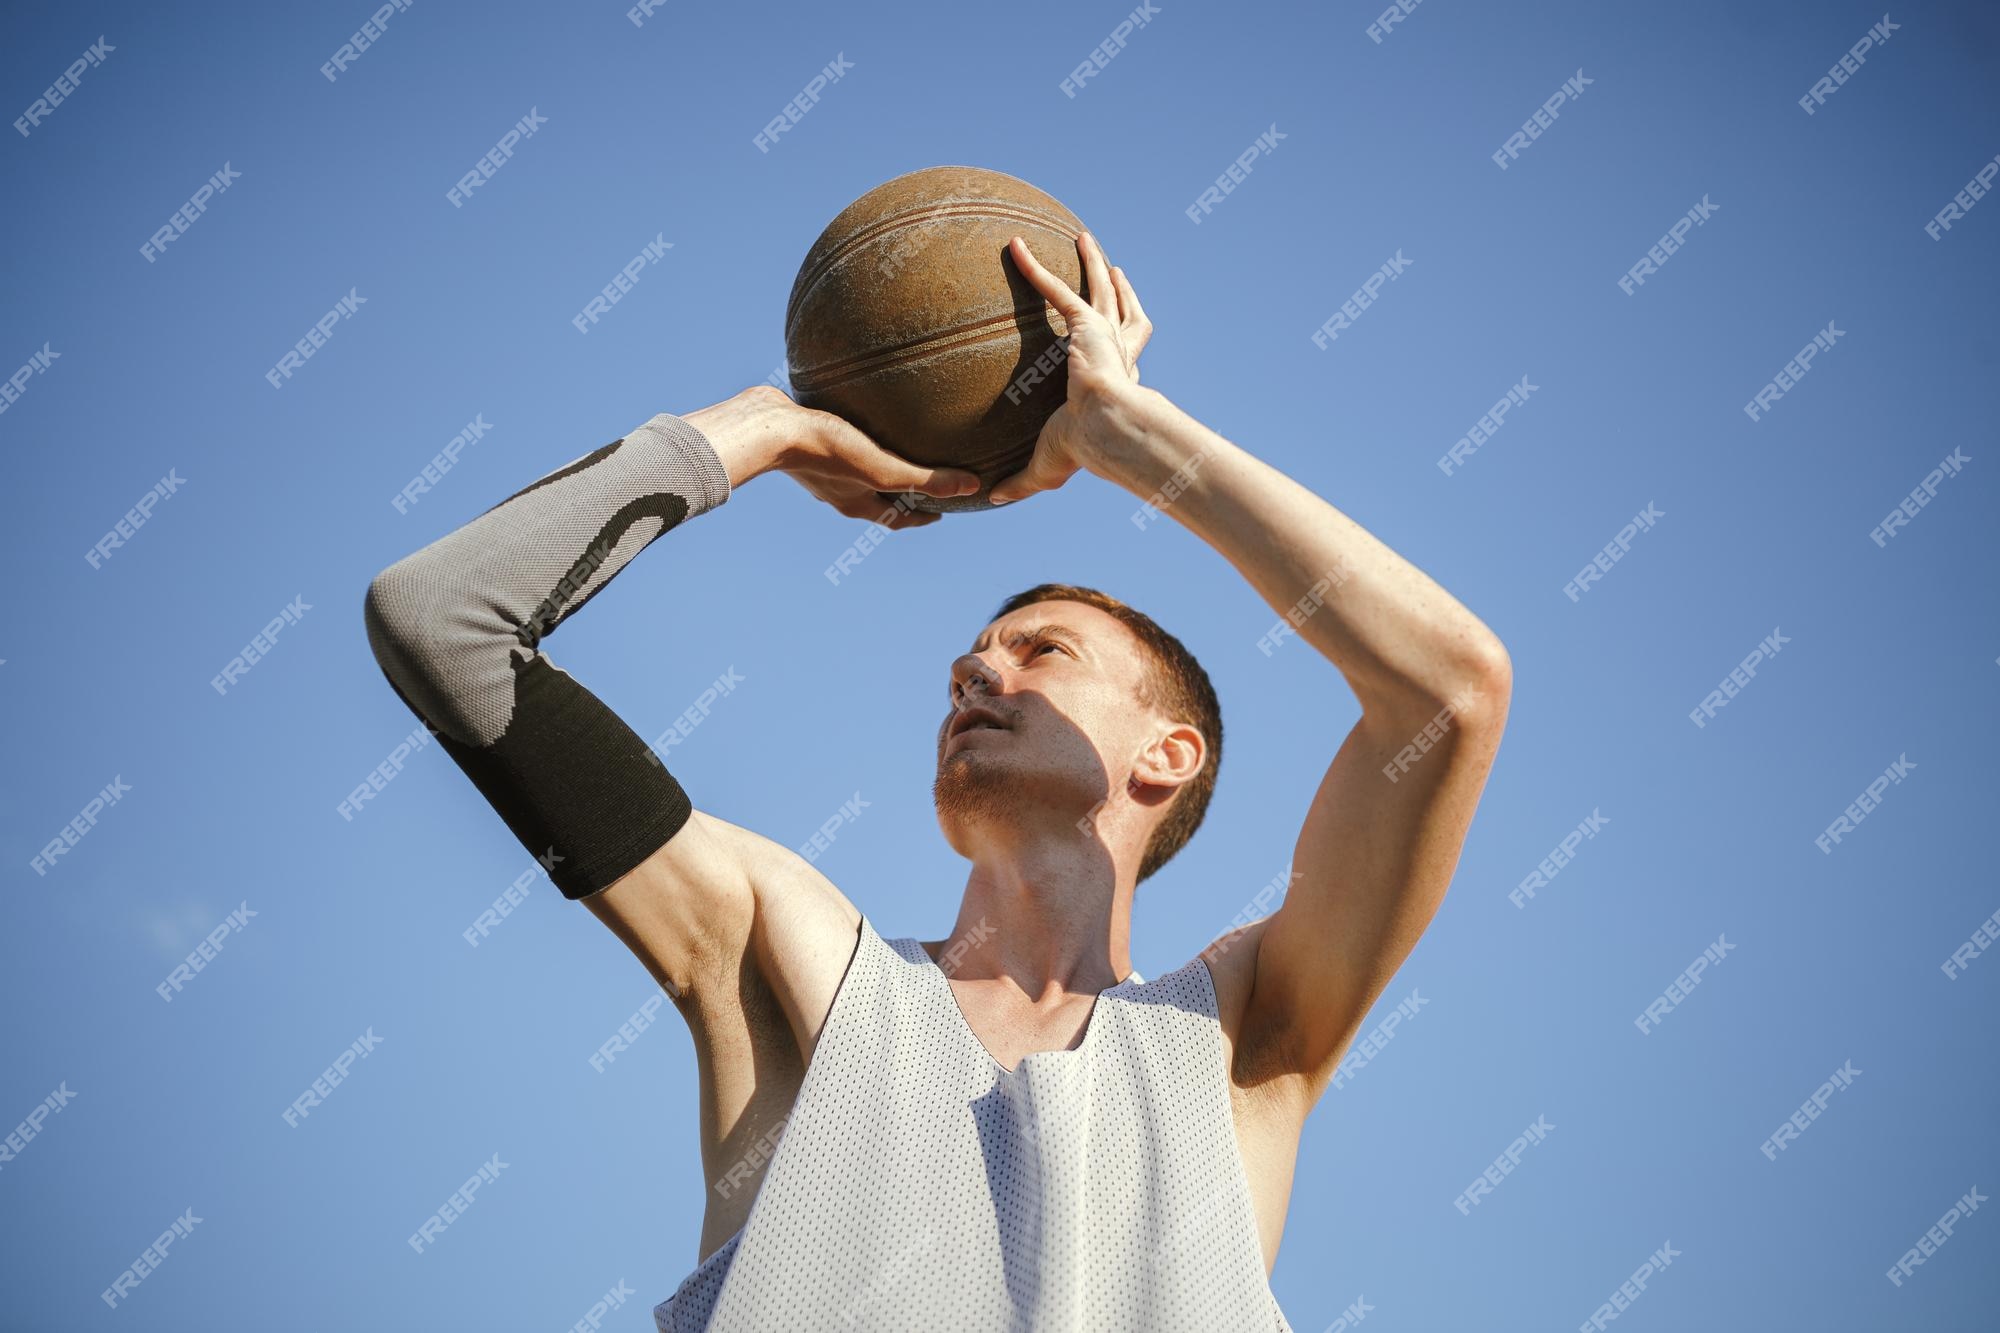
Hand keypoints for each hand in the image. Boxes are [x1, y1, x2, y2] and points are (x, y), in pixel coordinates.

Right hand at [684, 385, 981, 528]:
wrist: (768, 427)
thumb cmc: (825, 450)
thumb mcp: (883, 467)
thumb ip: (926, 479)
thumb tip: (972, 487)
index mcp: (857, 503)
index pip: (897, 519)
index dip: (921, 518)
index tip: (941, 513)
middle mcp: (839, 490)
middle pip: (879, 496)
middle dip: (903, 492)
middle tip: (926, 481)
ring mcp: (822, 466)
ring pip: (859, 471)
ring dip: (879, 466)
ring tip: (897, 448)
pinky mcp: (810, 439)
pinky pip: (842, 443)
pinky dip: (859, 439)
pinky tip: (864, 416)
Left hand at [987, 230, 1153, 504]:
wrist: (1106, 430)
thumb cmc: (1084, 450)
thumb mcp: (1045, 468)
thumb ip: (1020, 481)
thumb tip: (993, 499)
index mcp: (1117, 381)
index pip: (1125, 353)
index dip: (1125, 338)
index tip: (1110, 330)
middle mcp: (1116, 352)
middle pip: (1122, 311)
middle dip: (1119, 289)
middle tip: (1111, 270)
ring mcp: (1103, 334)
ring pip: (1100, 288)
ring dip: (1091, 261)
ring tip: (1083, 239)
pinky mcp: (1084, 323)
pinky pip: (1053, 287)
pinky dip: (1033, 266)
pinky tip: (1013, 246)